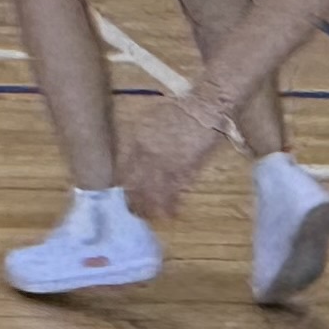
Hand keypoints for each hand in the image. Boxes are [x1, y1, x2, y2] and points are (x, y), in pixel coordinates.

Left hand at [121, 90, 227, 220]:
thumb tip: (136, 159)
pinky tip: (171, 214)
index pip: (124, 171)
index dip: (125, 186)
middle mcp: (147, 154)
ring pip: (154, 192)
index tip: (126, 195)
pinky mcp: (185, 170)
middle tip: (136, 214)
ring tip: (152, 218)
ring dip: (153, 207)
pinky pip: (175, 192)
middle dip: (136, 202)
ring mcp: (166, 163)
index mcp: (137, 141)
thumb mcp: (151, 123)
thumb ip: (141, 143)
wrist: (204, 109)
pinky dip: (172, 204)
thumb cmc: (179, 111)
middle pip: (136, 185)